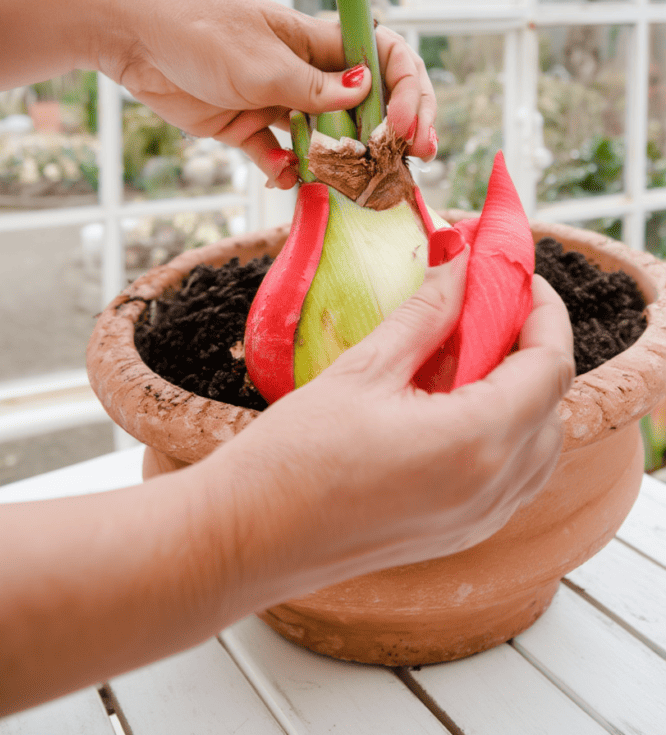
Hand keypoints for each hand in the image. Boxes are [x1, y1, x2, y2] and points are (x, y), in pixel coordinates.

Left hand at [98, 0, 435, 185]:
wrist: (133, 33)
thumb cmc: (200, 28)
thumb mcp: (261, 63)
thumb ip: (312, 88)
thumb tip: (369, 91)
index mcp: (320, 42)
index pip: (384, 60)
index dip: (408, 92)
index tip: (407, 129)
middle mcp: (307, 72)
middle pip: (365, 106)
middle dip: (388, 137)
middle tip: (408, 166)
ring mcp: (278, 100)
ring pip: (326, 139)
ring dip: (340, 164)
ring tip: (346, 187)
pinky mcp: (246, 125)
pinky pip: (280, 157)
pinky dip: (286, 172)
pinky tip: (283, 178)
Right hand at [193, 268, 573, 612]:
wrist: (248, 539)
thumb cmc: (293, 458)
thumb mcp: (364, 370)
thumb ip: (426, 313)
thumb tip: (459, 261)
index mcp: (475, 441)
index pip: (550, 364)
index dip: (544, 311)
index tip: (520, 278)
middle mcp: (492, 488)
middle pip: (552, 403)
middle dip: (533, 347)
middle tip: (492, 306)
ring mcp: (480, 520)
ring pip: (541, 444)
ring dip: (525, 392)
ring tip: (477, 351)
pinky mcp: (460, 535)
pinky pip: (515, 477)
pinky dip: (509, 432)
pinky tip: (462, 404)